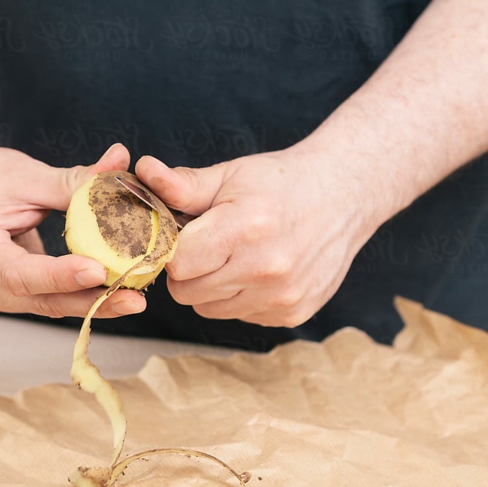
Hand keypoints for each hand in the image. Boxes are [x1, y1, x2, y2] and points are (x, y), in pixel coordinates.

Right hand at [0, 143, 146, 317]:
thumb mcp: (25, 175)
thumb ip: (74, 179)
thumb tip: (122, 162)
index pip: (20, 272)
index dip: (60, 276)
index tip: (98, 270)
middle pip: (42, 300)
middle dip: (91, 302)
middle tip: (135, 299)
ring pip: (50, 304)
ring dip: (92, 304)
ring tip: (134, 298)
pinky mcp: (13, 292)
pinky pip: (50, 298)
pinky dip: (81, 295)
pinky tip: (116, 290)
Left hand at [135, 145, 383, 326]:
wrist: (344, 197)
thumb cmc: (282, 182)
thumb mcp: (231, 175)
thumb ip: (183, 185)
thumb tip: (143, 171)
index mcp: (244, 228)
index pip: (177, 263)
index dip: (171, 250)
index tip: (181, 236)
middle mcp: (265, 268)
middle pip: (186, 292)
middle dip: (187, 270)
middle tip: (206, 245)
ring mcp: (281, 296)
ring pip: (209, 309)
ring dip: (210, 286)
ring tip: (233, 255)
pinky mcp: (292, 314)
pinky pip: (240, 315)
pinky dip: (239, 297)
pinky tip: (257, 269)